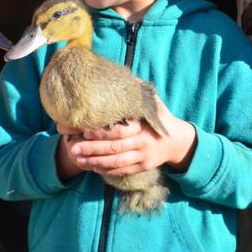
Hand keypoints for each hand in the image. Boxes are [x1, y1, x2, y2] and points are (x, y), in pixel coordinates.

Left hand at [56, 98, 196, 179]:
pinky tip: (92, 167)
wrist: (178, 142)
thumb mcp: (156, 105)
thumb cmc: (162, 119)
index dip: (102, 133)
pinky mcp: (142, 168)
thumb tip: (131, 80)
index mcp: (144, 127)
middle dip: (93, 149)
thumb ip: (142, 94)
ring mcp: (143, 157)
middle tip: (73, 148)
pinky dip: (106, 170)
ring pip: (116, 163)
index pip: (121, 131)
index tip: (85, 131)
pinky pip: (122, 171)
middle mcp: (143, 143)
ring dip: (95, 162)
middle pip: (115, 148)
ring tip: (77, 159)